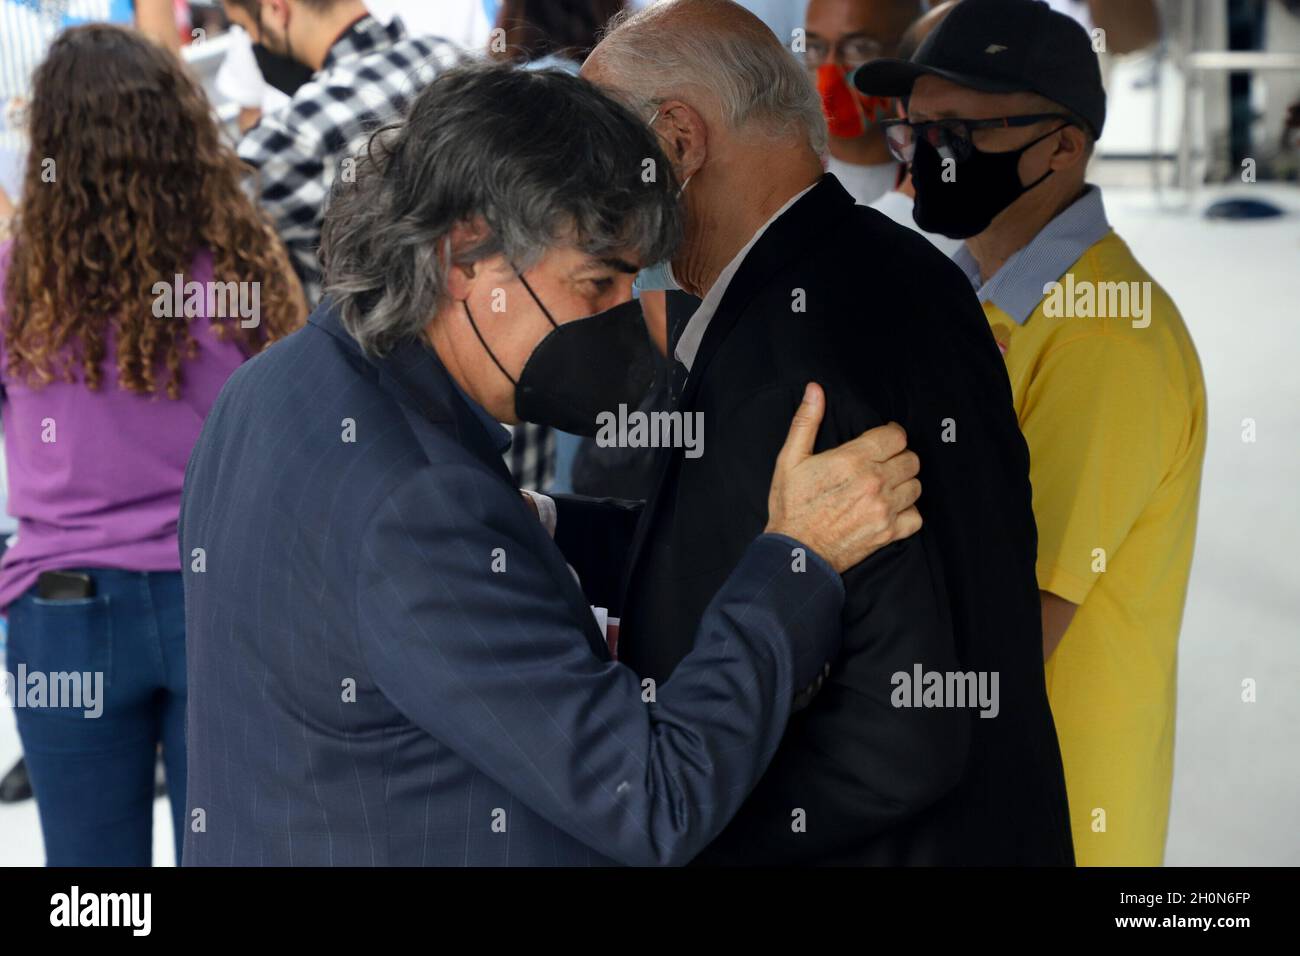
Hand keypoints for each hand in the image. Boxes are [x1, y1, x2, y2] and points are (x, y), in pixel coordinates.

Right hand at [765, 382, 921, 573]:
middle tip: (881, 464)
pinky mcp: (888, 533)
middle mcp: (875, 482)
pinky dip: (908, 512)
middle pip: (911, 459)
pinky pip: (916, 516)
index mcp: (853, 459)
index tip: (882, 440)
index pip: (896, 435)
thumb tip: (814, 389)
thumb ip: (806, 421)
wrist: (795, 552)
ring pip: (916, 486)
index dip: (890, 435)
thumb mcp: (790, 459)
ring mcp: (884, 509)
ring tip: (885, 486)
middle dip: (898, 457)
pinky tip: (890, 509)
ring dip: (903, 483)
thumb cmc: (791, 505)